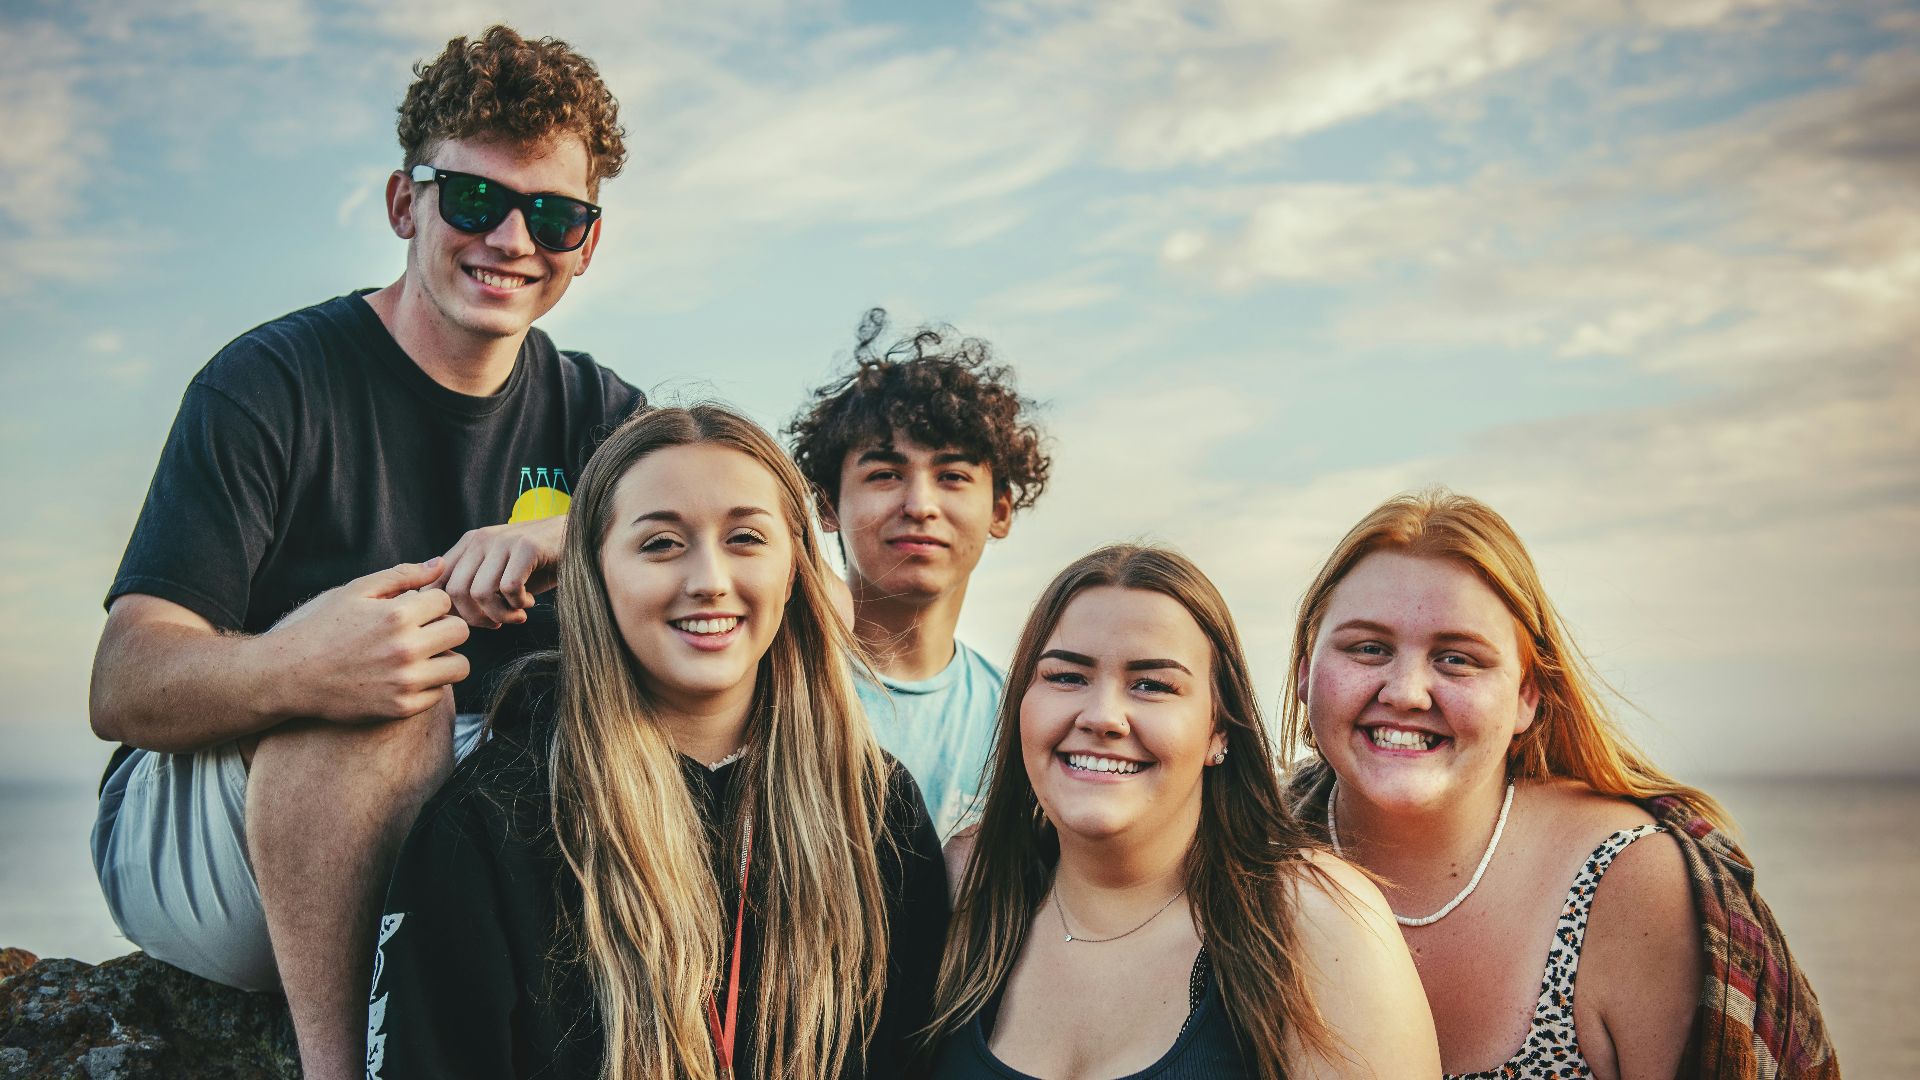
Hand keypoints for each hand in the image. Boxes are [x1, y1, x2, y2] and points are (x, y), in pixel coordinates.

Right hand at [265, 560, 470, 722]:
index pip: (445, 600)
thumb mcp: (356, 591)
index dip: (429, 603)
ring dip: (445, 658)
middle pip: (461, 631)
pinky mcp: (401, 708)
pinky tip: (405, 677)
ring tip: (421, 655)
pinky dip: (428, 685)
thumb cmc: (323, 627)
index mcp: (396, 615)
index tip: (412, 611)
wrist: (290, 675)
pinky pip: (439, 693)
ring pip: (460, 666)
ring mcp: (405, 681)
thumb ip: (402, 575)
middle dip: (444, 627)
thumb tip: (440, 564)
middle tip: (423, 632)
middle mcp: (405, 649)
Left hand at [434, 517, 566, 628]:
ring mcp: (503, 540)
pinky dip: (518, 604)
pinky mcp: (527, 546)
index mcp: (468, 544)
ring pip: (480, 592)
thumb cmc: (537, 566)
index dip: (450, 611)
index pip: (437, 583)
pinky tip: (529, 602)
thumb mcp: (498, 574)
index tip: (475, 622)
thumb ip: (471, 587)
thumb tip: (444, 616)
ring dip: (500, 614)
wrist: (579, 540)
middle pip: (455, 592)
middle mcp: (481, 539)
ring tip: (516, 615)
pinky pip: (509, 588)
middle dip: (475, 619)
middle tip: (497, 624)